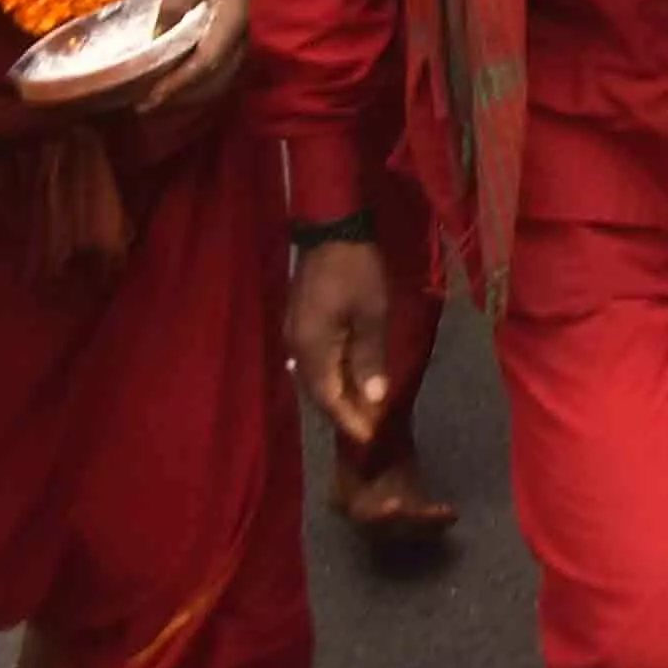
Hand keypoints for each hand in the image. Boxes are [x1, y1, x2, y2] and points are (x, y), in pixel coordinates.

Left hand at [134, 0, 256, 116]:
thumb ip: (176, 2)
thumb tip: (157, 38)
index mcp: (232, 18)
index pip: (205, 63)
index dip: (177, 86)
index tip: (148, 101)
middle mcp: (245, 33)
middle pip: (216, 80)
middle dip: (182, 98)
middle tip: (147, 106)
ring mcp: (249, 33)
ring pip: (224, 77)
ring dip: (193, 92)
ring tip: (162, 96)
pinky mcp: (245, 28)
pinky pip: (226, 65)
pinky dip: (204, 78)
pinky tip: (183, 76)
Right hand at [284, 239, 394, 447]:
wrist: (331, 228)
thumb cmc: (356, 269)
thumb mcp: (372, 313)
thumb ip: (369, 357)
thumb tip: (372, 398)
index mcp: (311, 348)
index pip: (328, 397)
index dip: (349, 419)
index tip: (369, 439)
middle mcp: (296, 347)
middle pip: (318, 391)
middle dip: (344, 412)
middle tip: (370, 429)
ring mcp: (294, 334)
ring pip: (314, 377)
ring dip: (337, 394)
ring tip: (363, 409)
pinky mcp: (300, 323)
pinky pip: (314, 361)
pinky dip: (332, 375)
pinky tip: (349, 379)